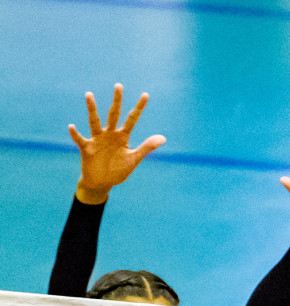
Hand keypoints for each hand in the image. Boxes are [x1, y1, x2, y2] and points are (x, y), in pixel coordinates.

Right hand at [68, 85, 164, 202]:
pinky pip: (80, 139)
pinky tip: (72, 126)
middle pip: (113, 114)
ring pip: (94, 121)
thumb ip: (147, 147)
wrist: (102, 183)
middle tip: (119, 85)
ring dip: (92, 109)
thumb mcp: (134, 159)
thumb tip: (163, 137)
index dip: (139, 108)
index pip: (132, 119)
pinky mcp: (86, 148)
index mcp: (123, 136)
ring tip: (89, 94)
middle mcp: (110, 134)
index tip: (146, 94)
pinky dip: (75, 133)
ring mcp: (97, 140)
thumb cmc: (118, 170)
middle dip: (117, 101)